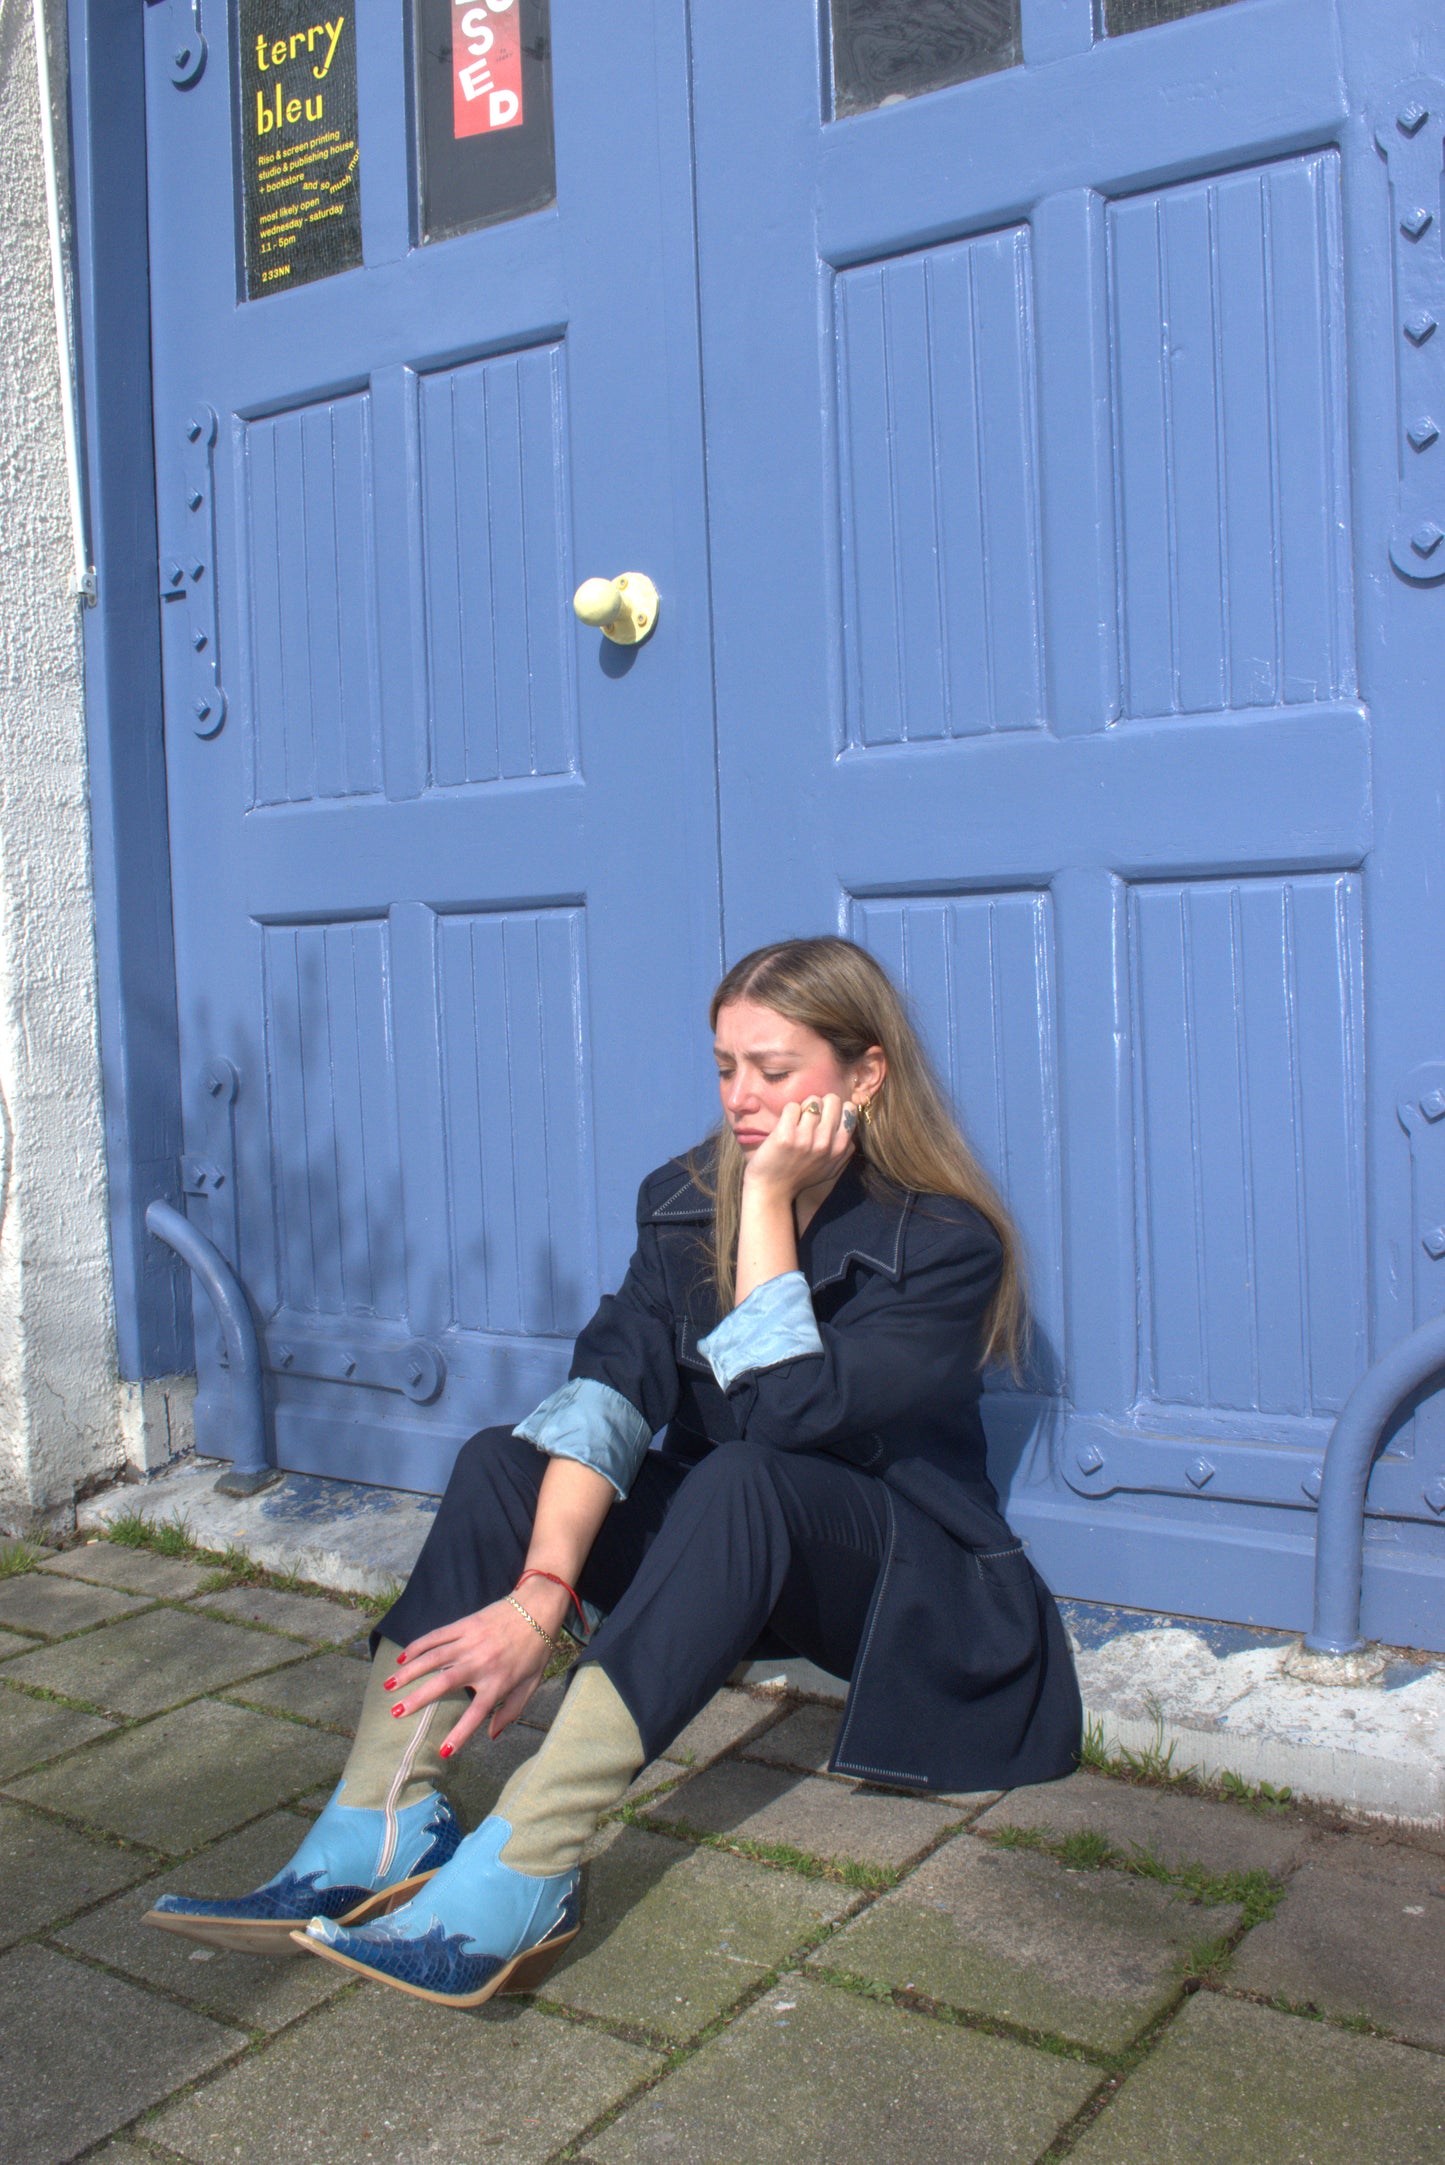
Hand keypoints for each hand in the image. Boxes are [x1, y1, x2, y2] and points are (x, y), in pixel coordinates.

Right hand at [384, 1594, 560, 1755]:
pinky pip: (436, 1636)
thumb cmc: (536, 1650)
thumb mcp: (531, 1684)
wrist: (538, 1609)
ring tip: (389, 1686)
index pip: (475, 1715)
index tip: (443, 1751)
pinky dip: (418, 1646)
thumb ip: (510, 1711)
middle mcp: (480, 1664)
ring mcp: (470, 1642)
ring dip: (408, 1672)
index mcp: (497, 1682)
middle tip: (396, 1712)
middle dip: (417, 1699)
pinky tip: (402, 1657)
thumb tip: (491, 1735)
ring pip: (432, 1658)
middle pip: (443, 1685)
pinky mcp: (465, 1624)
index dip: (460, 1734)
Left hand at [743, 1092, 855, 1204]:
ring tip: (796, 1122)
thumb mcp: (831, 1169)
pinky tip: (785, 1125)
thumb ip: (845, 1151)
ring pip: (812, 1101)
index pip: (850, 1109)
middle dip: (821, 1104)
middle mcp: (826, 1142)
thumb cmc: (801, 1177)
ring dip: (803, 1108)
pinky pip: (792, 1107)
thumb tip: (851, 1129)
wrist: (772, 1190)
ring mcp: (806, 1138)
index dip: (836, 1109)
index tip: (825, 1117)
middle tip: (810, 1117)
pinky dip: (788, 1112)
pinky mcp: (785, 1135)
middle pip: (832, 1100)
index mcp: (840, 1148)